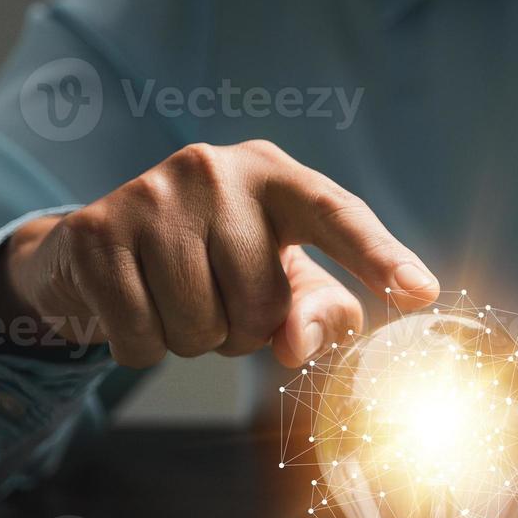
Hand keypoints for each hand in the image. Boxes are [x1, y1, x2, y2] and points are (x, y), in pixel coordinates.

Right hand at [0, 140, 438, 367]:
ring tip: (178, 299)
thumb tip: (297, 346)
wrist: (97, 244)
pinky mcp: (96, 234)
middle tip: (220, 300)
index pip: (338, 216)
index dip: (380, 258)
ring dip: (194, 341)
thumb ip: (317, 308)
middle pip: (262, 306)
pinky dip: (143, 347)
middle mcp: (216, 170)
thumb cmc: (214, 260)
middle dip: (245, 330)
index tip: (422, 292)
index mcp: (276, 176)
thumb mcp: (280, 275)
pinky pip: (142, 339)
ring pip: (200, 329)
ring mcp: (150, 195)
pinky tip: (136, 309)